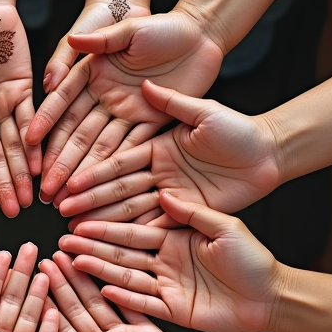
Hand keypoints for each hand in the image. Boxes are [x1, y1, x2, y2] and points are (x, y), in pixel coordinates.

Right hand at [27, 9, 223, 202]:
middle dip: (60, 160)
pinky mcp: (150, 123)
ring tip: (65, 195)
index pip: (64, 101)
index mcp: (94, 72)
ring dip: (82, 171)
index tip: (30, 140)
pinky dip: (115, 168)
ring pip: (99, 147)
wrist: (199, 34)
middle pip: (78, 132)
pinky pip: (130, 149)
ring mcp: (126, 113)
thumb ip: (102, 38)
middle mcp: (105, 96)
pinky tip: (99, 187)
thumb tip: (73, 40)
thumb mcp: (130, 28)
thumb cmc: (162, 26)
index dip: (47, 120)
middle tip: (44, 186)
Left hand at [38, 251, 204, 331]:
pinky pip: (131, 305)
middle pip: (78, 309)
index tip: (36, 280)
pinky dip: (120, 288)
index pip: (62, 326)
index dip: (49, 302)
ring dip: (86, 280)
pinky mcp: (148, 331)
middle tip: (50, 259)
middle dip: (63, 283)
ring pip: (101, 301)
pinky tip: (106, 269)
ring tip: (73, 257)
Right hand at [59, 81, 280, 228]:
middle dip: (88, 200)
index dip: (90, 171)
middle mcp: (157, 171)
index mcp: (155, 145)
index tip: (66, 181)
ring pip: (131, 209)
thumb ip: (173, 104)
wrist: (270, 154)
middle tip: (60, 211)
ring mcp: (170, 193)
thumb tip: (146, 87)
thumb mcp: (205, 112)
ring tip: (78, 231)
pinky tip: (113, 244)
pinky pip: (157, 225)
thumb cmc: (239, 128)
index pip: (115, 160)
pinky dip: (135, 234)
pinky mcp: (186, 212)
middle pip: (116, 188)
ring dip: (105, 220)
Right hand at [61, 192, 282, 331]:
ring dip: (99, 268)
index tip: (80, 213)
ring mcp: (167, 284)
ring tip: (72, 262)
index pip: (133, 224)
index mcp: (174, 235)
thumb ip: (194, 214)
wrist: (274, 297)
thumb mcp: (226, 228)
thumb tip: (165, 194)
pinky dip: (123, 297)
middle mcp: (165, 258)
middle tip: (63, 239)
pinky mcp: (174, 309)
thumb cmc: (255, 259)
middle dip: (91, 244)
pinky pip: (144, 303)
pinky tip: (102, 290)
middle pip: (121, 249)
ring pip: (126, 274)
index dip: (106, 219)